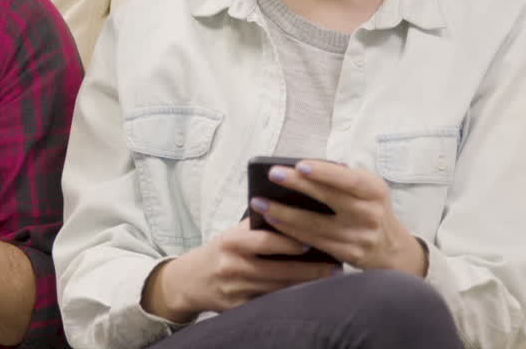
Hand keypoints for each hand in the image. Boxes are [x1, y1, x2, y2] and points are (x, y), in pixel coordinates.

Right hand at [143, 219, 336, 322]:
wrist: (189, 281)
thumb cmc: (219, 252)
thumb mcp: (232, 234)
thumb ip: (258, 227)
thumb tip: (296, 215)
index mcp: (231, 242)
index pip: (265, 240)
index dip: (290, 241)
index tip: (314, 241)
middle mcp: (232, 266)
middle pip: (278, 269)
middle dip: (309, 269)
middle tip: (336, 266)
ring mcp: (236, 291)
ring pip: (278, 289)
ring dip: (306, 285)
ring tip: (329, 279)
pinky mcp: (238, 309)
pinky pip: (269, 304)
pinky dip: (290, 299)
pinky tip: (309, 296)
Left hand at [250, 160, 426, 275]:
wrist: (392, 249)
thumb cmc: (371, 208)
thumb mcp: (367, 189)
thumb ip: (342, 178)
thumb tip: (302, 169)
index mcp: (374, 190)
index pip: (348, 179)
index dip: (324, 172)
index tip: (300, 165)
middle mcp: (370, 213)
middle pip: (329, 198)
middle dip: (298, 185)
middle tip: (273, 174)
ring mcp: (359, 236)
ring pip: (315, 225)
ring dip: (283, 213)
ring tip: (259, 203)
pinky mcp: (348, 254)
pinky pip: (314, 242)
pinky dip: (290, 231)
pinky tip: (273, 222)